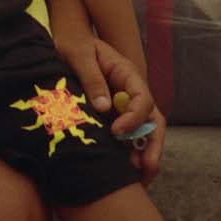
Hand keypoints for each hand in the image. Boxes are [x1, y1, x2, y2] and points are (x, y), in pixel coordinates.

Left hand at [54, 34, 165, 181]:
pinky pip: (126, 136)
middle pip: (151, 121)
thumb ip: (92, 79)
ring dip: (142, 154)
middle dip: (152, 146)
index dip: (134, 118)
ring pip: (143, 132)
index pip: (142, 99)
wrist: (68, 42)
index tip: (116, 131)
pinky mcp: (113, 115)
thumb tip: (104, 108)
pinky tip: (121, 170)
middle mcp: (131, 92)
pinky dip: (127, 153)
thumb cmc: (75, 44)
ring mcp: (124, 105)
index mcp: (127, 75)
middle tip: (146, 169)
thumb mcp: (79, 56)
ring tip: (136, 178)